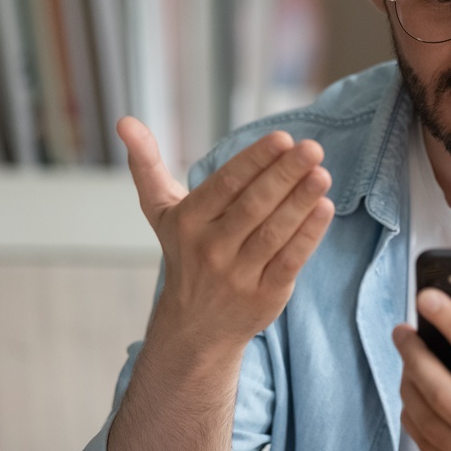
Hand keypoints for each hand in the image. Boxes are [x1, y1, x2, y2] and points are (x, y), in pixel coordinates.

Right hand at [119, 116, 334, 356]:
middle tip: (312, 148)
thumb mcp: (161, 212)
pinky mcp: (264, 296)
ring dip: (301, 201)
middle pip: (253, 205)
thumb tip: (125, 121)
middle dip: (284, 174)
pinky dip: (308, 235)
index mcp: (188, 222)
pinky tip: (325, 208)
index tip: (283, 138)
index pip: (226, 185)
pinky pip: (289, 261)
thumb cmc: (185, 254)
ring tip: (323, 174)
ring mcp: (238, 275)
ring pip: (274, 232)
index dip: (255, 161)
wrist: (193, 330)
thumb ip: (147, 166)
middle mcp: (211, 248)